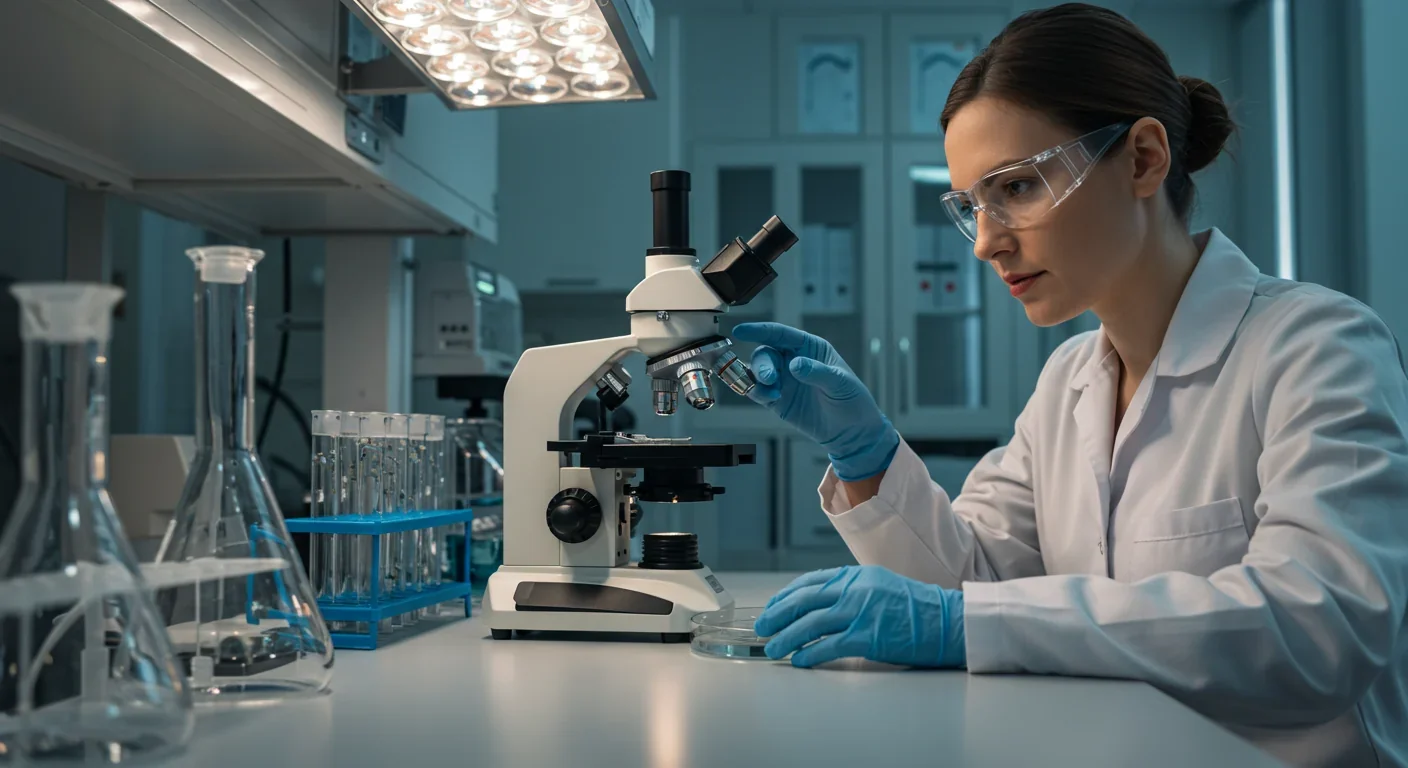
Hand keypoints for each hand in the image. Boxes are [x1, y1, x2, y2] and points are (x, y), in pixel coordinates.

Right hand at [731, 322, 898, 480]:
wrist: (852, 432)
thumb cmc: (852, 401)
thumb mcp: (841, 383)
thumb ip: (817, 372)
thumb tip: (795, 364)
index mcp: (810, 348)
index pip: (781, 334)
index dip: (759, 330)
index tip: (740, 331)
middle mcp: (793, 360)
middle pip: (766, 353)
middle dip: (763, 364)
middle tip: (769, 378)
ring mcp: (784, 381)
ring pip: (758, 372)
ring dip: (758, 379)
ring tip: (773, 393)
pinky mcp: (778, 400)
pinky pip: (757, 391)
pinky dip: (756, 392)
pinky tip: (768, 398)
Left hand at [754, 565, 965, 668]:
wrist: (949, 621)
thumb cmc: (918, 609)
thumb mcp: (881, 586)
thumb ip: (853, 591)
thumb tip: (824, 605)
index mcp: (857, 576)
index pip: (810, 582)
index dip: (786, 596)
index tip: (772, 606)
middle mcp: (855, 589)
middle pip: (804, 601)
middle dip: (778, 615)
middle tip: (762, 627)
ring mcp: (861, 611)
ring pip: (811, 623)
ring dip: (786, 637)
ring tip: (772, 648)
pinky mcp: (868, 636)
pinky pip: (829, 645)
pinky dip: (809, 654)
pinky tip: (799, 660)